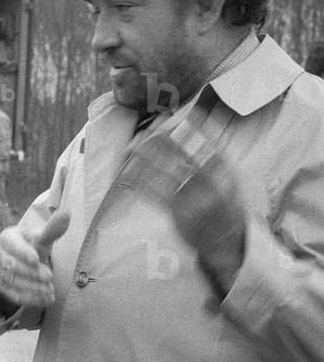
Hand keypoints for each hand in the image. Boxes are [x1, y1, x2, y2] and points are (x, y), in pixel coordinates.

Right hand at [0, 212, 69, 310]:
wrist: (23, 261)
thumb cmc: (33, 245)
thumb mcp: (42, 237)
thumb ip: (53, 228)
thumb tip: (67, 213)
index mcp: (7, 238)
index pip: (11, 245)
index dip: (23, 252)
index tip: (36, 259)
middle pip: (10, 265)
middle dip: (30, 272)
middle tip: (50, 276)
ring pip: (13, 282)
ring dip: (33, 287)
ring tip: (51, 290)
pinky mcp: (4, 289)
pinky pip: (14, 296)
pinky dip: (31, 299)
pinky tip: (47, 299)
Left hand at [131, 134, 244, 290]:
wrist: (228, 242)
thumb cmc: (228, 207)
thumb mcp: (232, 182)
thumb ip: (217, 159)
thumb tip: (200, 129)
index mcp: (227, 176)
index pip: (209, 147)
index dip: (194, 131)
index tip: (179, 119)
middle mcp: (212, 187)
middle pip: (182, 158)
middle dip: (162, 143)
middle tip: (147, 132)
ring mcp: (195, 201)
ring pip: (165, 174)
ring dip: (146, 160)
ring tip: (132, 148)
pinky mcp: (179, 214)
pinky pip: (155, 195)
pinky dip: (141, 182)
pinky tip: (129, 174)